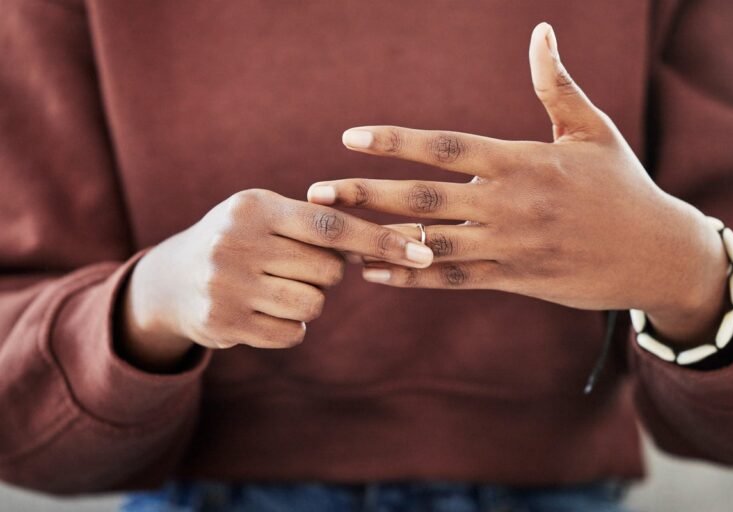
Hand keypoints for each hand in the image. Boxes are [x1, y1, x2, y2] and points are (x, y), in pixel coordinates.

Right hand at [120, 189, 433, 370]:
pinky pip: (292, 332)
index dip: (380, 239)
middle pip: (328, 270)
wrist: (171, 280)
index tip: (424, 253)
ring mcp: (226, 285)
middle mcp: (236, 243)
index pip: (331, 224)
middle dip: (327, 273)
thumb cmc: (240, 241)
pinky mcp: (223, 323)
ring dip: (309, 301)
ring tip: (278, 288)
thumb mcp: (266, 216)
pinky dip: (289, 325)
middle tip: (297, 267)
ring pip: (312, 304)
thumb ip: (317, 222)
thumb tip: (387, 242)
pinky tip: (263, 310)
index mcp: (254, 207)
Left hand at [308, 23, 729, 346]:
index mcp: (522, 161)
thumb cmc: (622, 186)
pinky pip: (452, 280)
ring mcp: (509, 246)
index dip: (395, 142)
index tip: (350, 138)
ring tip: (333, 237)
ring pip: (431, 243)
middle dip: (366, 194)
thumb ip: (555, 85)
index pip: (446, 147)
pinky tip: (373, 274)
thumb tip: (541, 30)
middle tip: (316, 193)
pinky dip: (411, 278)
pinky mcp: (514, 280)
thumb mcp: (591, 130)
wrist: (655, 253)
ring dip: (378, 240)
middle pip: (424, 198)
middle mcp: (509, 204)